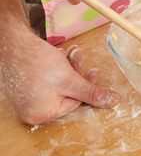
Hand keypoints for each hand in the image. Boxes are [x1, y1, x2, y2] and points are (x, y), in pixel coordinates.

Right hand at [0, 33, 120, 124]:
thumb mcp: (71, 80)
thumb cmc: (35, 62)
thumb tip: (113, 102)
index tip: (95, 72)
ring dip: (68, 66)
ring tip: (70, 52)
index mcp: (40, 114)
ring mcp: (26, 97)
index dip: (87, 86)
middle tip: (80, 56)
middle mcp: (31, 109)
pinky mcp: (25, 85)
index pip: (74, 103)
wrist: (11, 42)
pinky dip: (56, 66)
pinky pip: (47, 79)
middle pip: (66, 93)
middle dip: (76, 72)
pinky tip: (59, 55)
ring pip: (59, 83)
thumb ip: (92, 93)